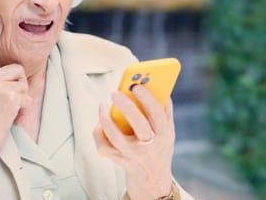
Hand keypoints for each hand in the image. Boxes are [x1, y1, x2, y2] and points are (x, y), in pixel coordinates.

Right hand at [0, 17, 31, 189]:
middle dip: (19, 83)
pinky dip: (24, 104)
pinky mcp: (9, 94)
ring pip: (23, 80)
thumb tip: (16, 71)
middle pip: (17, 68)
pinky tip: (11, 112)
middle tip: (5, 100)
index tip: (0, 19)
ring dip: (21, 94)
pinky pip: (27, 93)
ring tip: (7, 106)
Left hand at [93, 85, 174, 199]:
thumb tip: (148, 84)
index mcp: (165, 134)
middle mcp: (151, 145)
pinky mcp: (120, 162)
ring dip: (106, 119)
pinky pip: (105, 147)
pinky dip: (99, 133)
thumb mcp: (166, 131)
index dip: (148, 99)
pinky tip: (99, 123)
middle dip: (126, 107)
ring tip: (103, 105)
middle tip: (115, 92)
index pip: (158, 114)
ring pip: (116, 137)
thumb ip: (161, 111)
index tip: (136, 86)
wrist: (153, 181)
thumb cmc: (158, 146)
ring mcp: (134, 155)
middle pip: (139, 125)